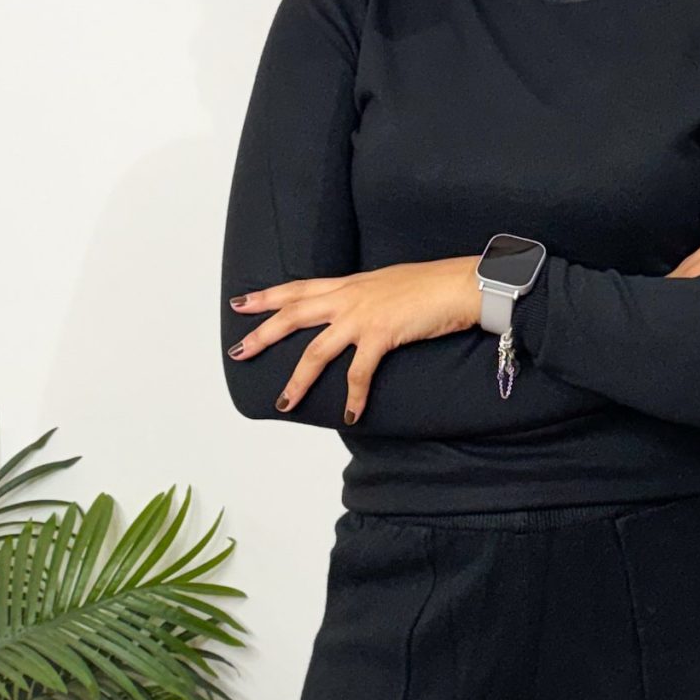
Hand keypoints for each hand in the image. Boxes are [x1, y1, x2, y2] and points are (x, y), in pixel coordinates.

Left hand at [228, 256, 481, 421]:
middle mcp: (349, 297)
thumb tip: (362, 314)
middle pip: (293, 315)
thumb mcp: (390, 285)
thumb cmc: (433, 285)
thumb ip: (369, 298)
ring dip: (297, 381)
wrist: (460, 284)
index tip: (242, 302)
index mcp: (350, 284)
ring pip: (315, 351)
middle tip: (239, 351)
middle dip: (262, 334)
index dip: (268, 295)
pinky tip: (349, 415)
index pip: (299, 288)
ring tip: (283, 404)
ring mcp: (362, 316)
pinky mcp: (381, 334)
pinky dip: (353, 397)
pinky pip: (358, 373)